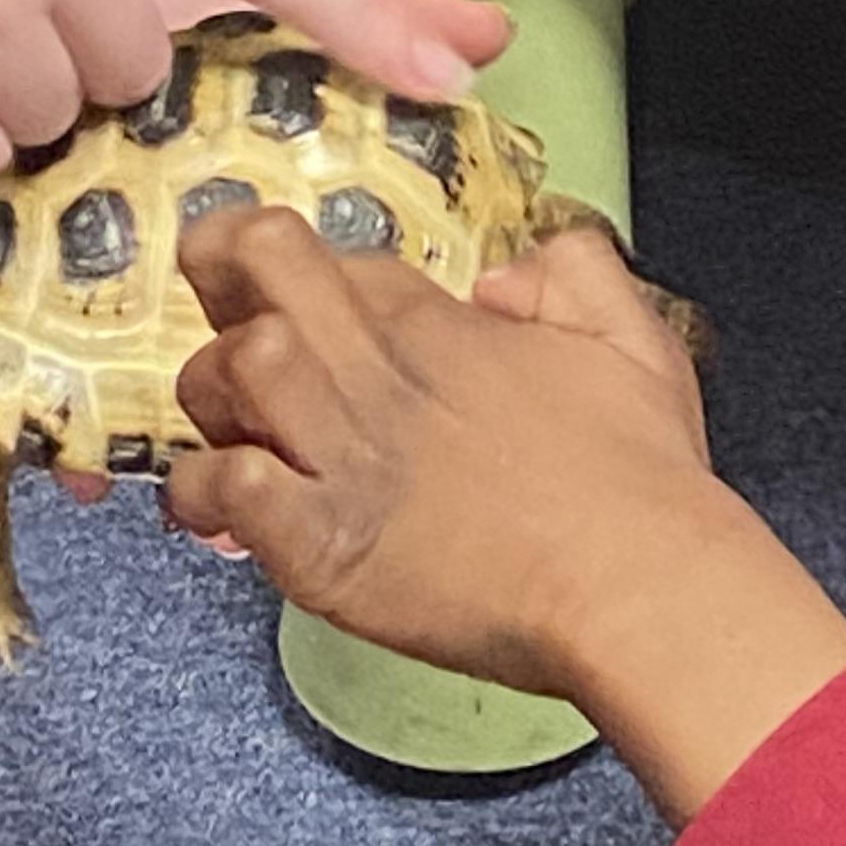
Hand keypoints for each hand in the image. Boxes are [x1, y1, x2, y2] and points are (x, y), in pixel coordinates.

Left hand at [171, 214, 845, 821]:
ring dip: (210, 396)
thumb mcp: (633, 338)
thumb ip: (573, 274)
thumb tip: (502, 279)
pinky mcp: (320, 544)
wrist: (640, 589)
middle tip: (219, 308)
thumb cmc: (643, 479)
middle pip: (249, 269)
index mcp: (435, 322)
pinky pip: (217, 488)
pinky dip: (201, 492)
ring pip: (217, 371)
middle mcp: (372, 373)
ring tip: (235, 428)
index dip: (297, 271)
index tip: (290, 295)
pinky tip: (222, 507)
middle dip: (217, 275)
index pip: (326, 256)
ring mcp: (339, 457)